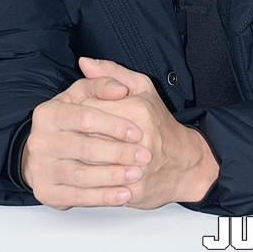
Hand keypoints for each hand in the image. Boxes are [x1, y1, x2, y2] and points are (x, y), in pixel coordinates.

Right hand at [21, 74, 151, 209]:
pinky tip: (123, 194)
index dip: (114, 125)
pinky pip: (78, 197)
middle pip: (85, 148)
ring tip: (136, 174)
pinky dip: (103, 197)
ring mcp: (40, 168)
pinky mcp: (46, 191)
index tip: (137, 132)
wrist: (51, 152)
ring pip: (82, 175)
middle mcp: (40, 140)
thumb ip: (104, 83)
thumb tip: (119, 88)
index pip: (86, 117)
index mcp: (49, 112)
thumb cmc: (77, 120)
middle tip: (143, 156)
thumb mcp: (88, 94)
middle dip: (118, 153)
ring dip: (112, 176)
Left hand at [77, 57, 219, 208]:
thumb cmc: (159, 123)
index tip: (71, 114)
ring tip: (73, 153)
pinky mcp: (133, 189)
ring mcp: (135, 165)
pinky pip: (100, 185)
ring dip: (77, 158)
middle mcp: (137, 137)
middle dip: (73, 135)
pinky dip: (87, 180)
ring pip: (89, 162)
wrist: (184, 162)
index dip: (74, 111)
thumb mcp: (142, 88)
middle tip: (68, 134)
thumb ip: (111, 73)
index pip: (89, 107)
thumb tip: (84, 62)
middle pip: (87, 134)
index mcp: (137, 109)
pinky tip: (82, 173)